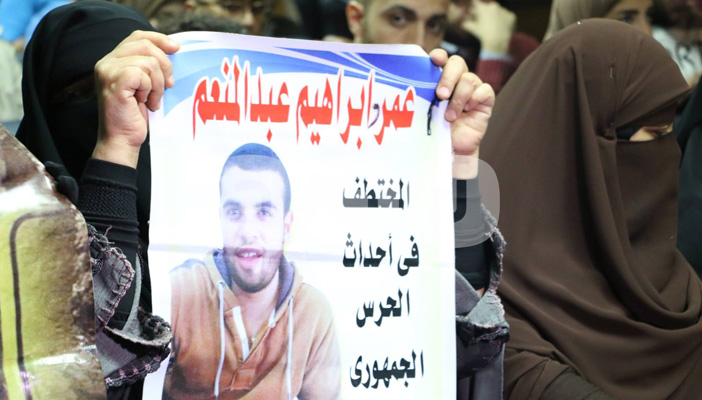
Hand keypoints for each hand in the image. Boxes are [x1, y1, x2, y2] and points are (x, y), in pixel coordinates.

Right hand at [93, 30, 178, 167]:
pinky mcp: (114, 82)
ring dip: (157, 84)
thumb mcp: (145, 85)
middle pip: (145, 45)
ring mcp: (107, 71)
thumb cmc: (135, 116)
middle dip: (164, 65)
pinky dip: (150, 89)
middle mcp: (106, 62)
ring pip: (148, 62)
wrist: (122, 140)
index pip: (137, 36)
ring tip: (152, 99)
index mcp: (112, 60)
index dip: (158, 39)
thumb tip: (172, 49)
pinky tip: (145, 102)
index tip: (175, 48)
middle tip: (168, 85)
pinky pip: (143, 74)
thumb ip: (150, 66)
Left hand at [430, 49, 494, 178]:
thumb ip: (425, 96)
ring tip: (450, 117)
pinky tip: (468, 111)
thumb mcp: (426, 111)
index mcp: (441, 78)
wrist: (451, 149)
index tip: (434, 60)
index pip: (441, 59)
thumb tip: (412, 87)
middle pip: (457, 63)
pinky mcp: (485, 100)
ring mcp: (472, 88)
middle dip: (448, 77)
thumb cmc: (436, 129)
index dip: (439, 56)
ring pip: (469, 79)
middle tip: (441, 95)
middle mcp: (457, 79)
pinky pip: (485, 90)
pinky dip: (475, 99)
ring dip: (458, 98)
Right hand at [462, 0, 514, 54]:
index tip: (474, 7)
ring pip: (499, 11)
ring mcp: (504, 10)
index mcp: (483, 8)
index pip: (476, 3)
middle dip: (487, 11)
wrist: (497, 40)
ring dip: (496, 16)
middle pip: (489, 6)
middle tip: (485, 19)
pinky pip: (507, 17)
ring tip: (495, 25)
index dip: (475, 5)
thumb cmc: (482, 34)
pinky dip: (505, 20)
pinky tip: (502, 27)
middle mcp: (494, 6)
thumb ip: (467, 24)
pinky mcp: (512, 16)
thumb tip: (463, 23)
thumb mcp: (472, 29)